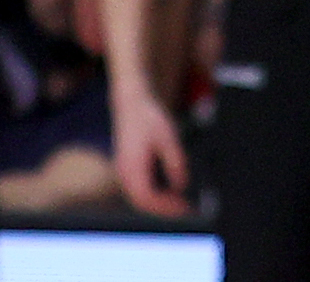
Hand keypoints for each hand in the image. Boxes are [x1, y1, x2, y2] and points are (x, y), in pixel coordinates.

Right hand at [110, 76, 193, 214]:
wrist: (131, 101)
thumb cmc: (148, 116)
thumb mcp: (168, 137)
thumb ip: (176, 162)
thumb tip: (181, 185)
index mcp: (132, 167)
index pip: (147, 198)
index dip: (166, 207)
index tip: (184, 208)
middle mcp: (124, 173)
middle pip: (142, 202)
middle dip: (164, 208)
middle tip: (185, 208)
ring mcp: (124, 171)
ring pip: (140, 197)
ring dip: (159, 202)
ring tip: (180, 201)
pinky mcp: (127, 167)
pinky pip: (139, 188)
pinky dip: (154, 194)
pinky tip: (170, 190)